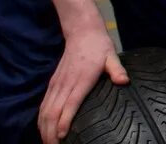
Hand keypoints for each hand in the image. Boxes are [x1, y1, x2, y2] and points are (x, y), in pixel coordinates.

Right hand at [39, 26, 127, 143]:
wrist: (82, 33)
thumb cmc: (99, 47)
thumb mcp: (112, 56)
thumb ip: (117, 70)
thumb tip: (124, 81)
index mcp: (81, 79)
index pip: (70, 103)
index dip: (64, 121)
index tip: (62, 136)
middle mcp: (65, 84)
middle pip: (53, 112)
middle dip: (51, 132)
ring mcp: (57, 84)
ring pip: (45, 110)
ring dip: (44, 128)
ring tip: (48, 143)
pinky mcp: (52, 84)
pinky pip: (43, 105)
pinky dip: (41, 119)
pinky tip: (43, 129)